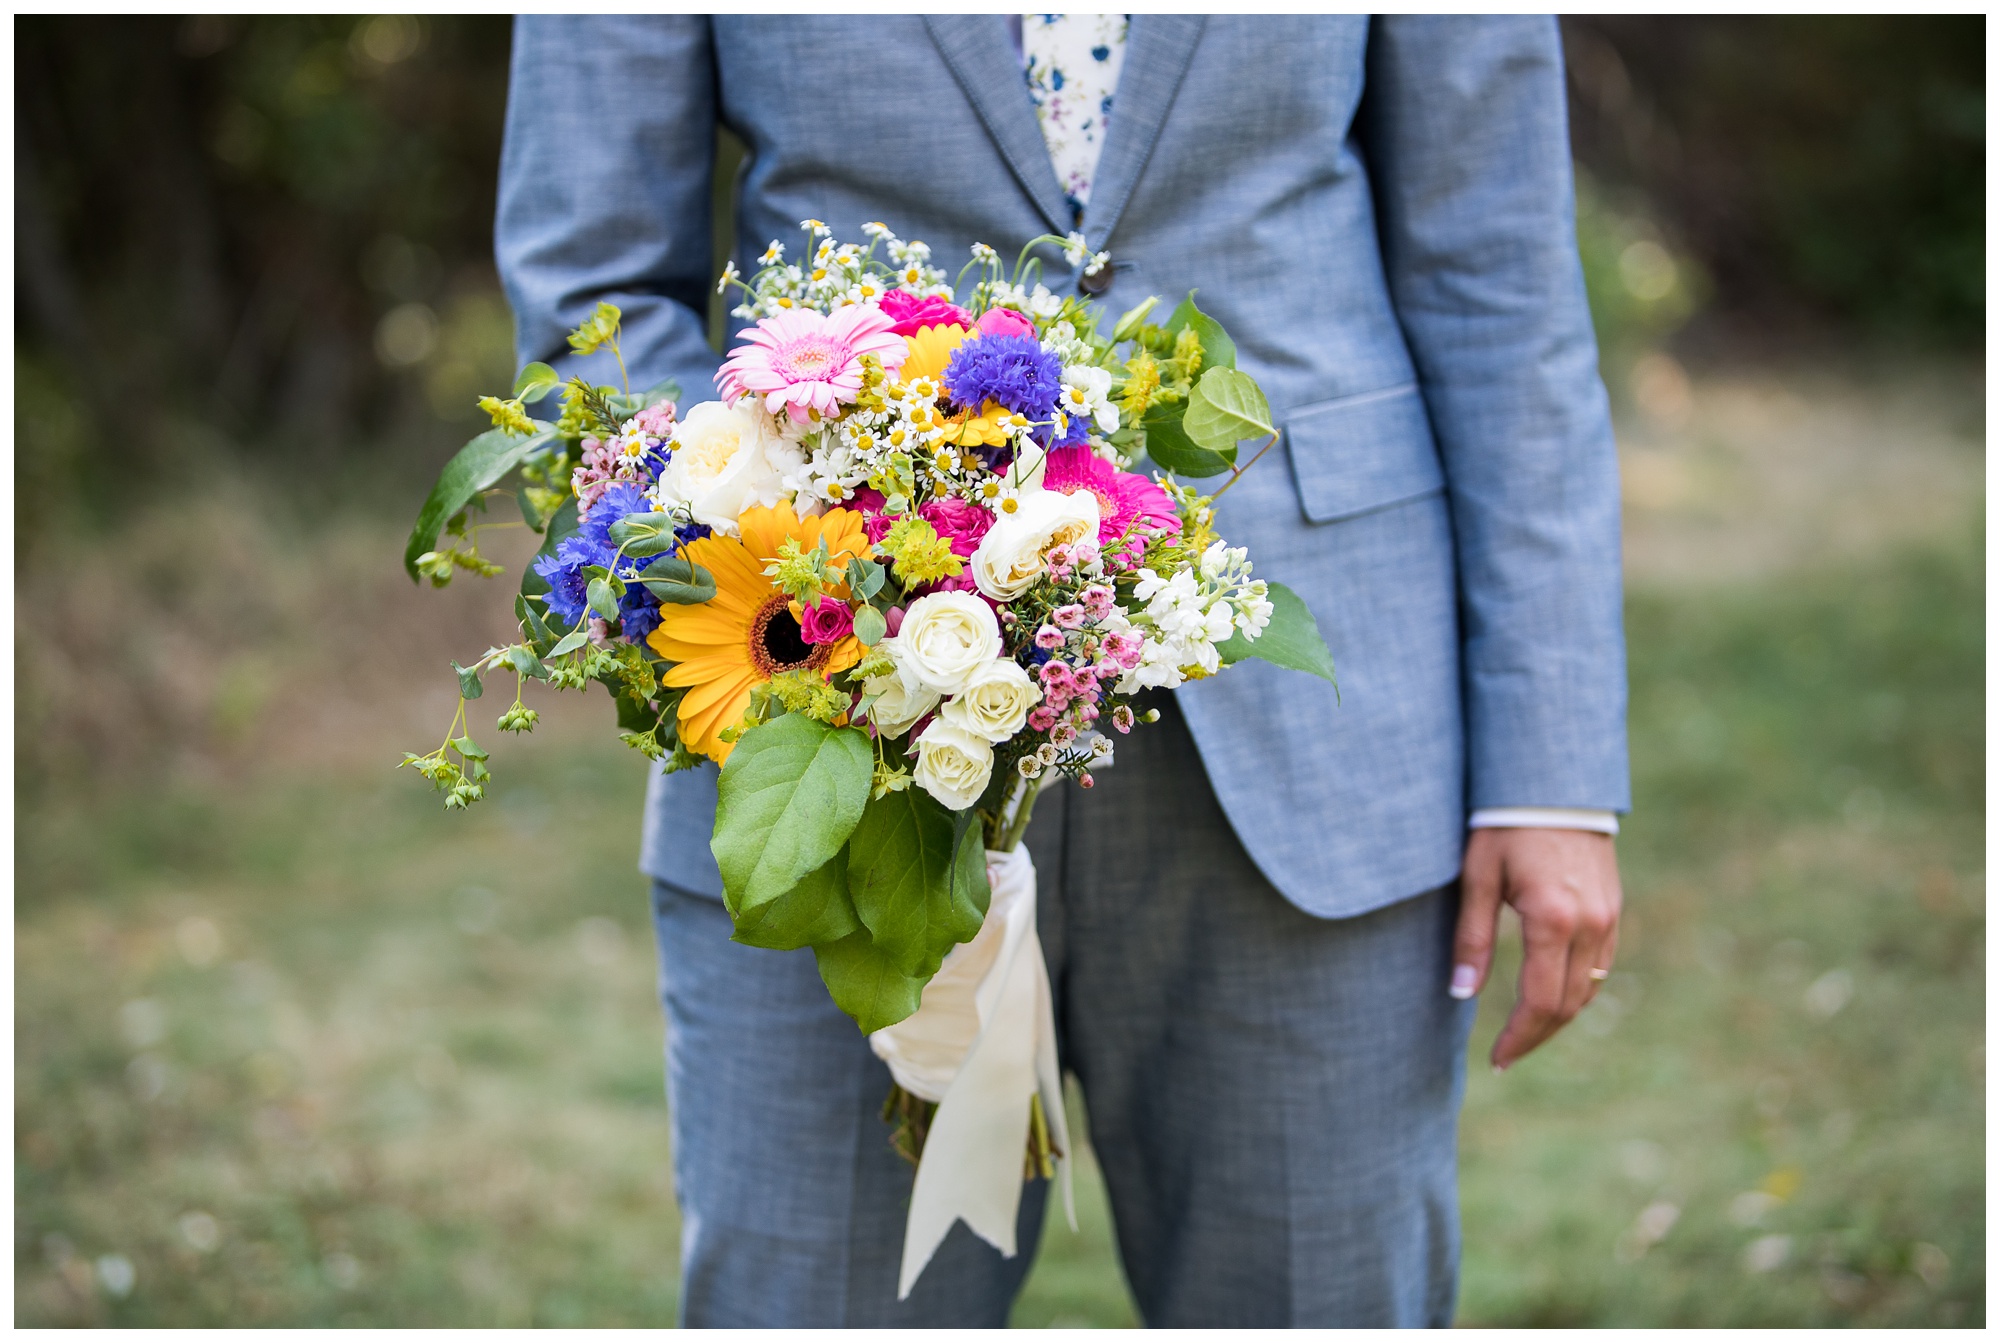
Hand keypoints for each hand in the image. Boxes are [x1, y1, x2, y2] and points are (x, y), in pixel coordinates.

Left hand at [1450, 827, 1622, 1070]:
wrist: (1553, 782)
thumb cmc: (1504, 824)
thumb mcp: (1477, 877)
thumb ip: (1472, 937)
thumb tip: (1461, 994)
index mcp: (1552, 918)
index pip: (1540, 1001)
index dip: (1519, 1037)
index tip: (1496, 1059)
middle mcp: (1590, 923)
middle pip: (1569, 1004)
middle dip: (1537, 1036)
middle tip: (1505, 1056)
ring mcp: (1609, 917)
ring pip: (1590, 988)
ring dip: (1559, 1017)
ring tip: (1524, 1033)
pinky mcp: (1614, 908)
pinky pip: (1601, 964)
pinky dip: (1577, 989)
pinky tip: (1550, 996)